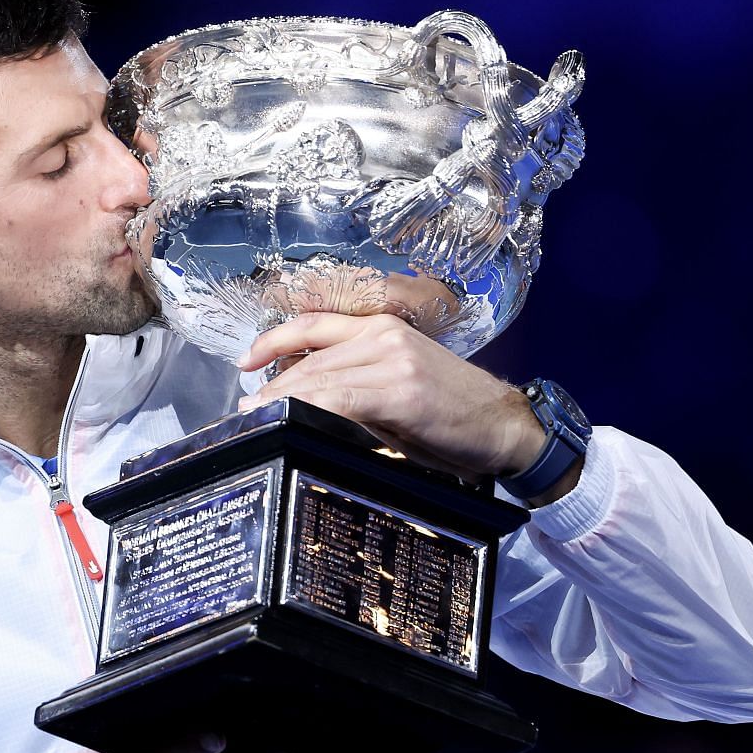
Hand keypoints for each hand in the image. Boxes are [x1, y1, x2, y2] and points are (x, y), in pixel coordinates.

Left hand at [237, 312, 547, 482]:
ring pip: (319, 377)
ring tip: (258, 421)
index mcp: (384, 328)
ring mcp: (394, 360)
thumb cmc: (453, 414)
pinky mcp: (402, 390)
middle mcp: (384, 335)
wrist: (506, 427)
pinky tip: (291, 422)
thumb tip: (309, 400)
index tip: (246, 363)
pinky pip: (341, 398)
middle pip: (309, 356)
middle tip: (246, 411)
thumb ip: (359, 383)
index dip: (273, 341)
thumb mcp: (400, 387)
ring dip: (282, 401)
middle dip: (271, 385)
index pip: (315, 326)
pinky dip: (310, 410)